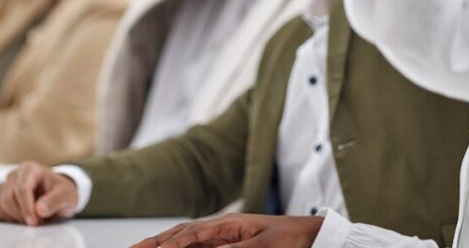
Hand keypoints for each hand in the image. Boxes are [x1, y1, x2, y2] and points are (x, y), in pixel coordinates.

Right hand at [0, 162, 78, 225]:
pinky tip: (14, 218)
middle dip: (21, 215)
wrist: (57, 193)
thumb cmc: (61, 191)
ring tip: (28, 217)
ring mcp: (3, 186)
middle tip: (36, 221)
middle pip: (7, 199)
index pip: (21, 189)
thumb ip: (55, 201)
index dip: (26, 208)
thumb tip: (39, 209)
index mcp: (30, 169)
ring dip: (11, 217)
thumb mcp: (66, 195)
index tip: (34, 222)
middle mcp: (14, 175)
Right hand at [131, 214, 324, 247]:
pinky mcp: (229, 246)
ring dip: (164, 246)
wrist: (313, 236)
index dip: (168, 245)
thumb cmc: (293, 238)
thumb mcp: (264, 247)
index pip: (190, 234)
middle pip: (181, 235)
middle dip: (155, 243)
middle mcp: (222, 228)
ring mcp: (224, 237)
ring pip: (186, 242)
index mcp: (228, 224)